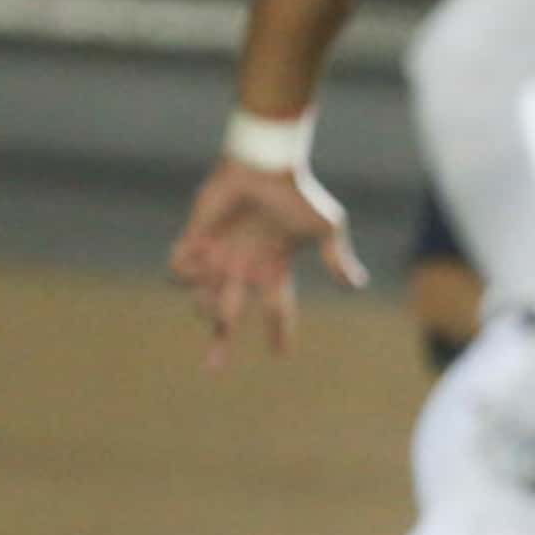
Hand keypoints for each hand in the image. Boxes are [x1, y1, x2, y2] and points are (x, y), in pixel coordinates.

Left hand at [168, 159, 367, 369]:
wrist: (265, 164)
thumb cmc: (298, 194)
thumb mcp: (327, 228)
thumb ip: (336, 258)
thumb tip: (356, 284)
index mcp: (274, 270)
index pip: (278, 309)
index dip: (281, 333)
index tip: (282, 354)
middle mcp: (244, 269)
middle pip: (229, 316)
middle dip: (220, 344)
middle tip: (213, 369)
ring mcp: (219, 256)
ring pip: (202, 297)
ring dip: (206, 304)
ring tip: (215, 295)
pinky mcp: (196, 238)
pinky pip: (179, 270)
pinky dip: (185, 273)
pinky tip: (203, 258)